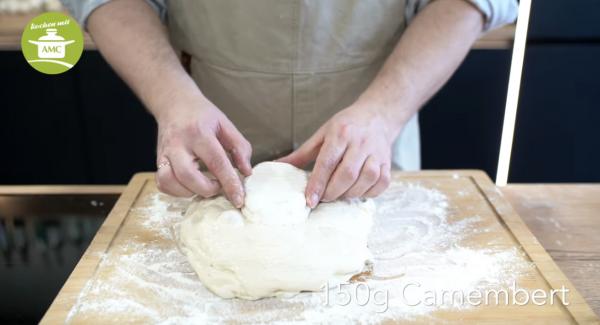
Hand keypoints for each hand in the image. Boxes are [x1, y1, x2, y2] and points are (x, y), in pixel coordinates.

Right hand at [155, 93, 251, 207]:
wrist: (174, 103)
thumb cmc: (203, 115)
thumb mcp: (226, 124)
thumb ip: (240, 147)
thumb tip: (246, 172)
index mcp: (199, 133)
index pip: (216, 162)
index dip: (229, 184)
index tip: (239, 199)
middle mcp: (178, 144)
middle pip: (188, 176)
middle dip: (207, 189)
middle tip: (219, 186)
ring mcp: (164, 153)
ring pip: (170, 182)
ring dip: (191, 192)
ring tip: (205, 185)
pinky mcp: (158, 160)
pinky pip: (163, 184)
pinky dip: (177, 191)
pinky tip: (190, 186)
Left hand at [278, 104, 397, 207]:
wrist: (377, 116)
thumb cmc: (346, 126)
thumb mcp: (321, 134)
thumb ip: (301, 153)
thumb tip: (278, 166)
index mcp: (341, 133)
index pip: (327, 162)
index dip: (318, 183)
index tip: (309, 200)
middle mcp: (360, 143)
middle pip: (347, 174)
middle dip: (332, 192)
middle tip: (322, 199)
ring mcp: (377, 153)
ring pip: (365, 180)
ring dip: (349, 194)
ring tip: (338, 196)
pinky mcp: (388, 163)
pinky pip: (380, 184)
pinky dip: (367, 193)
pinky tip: (356, 192)